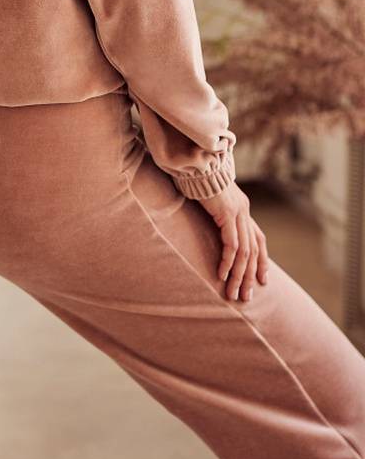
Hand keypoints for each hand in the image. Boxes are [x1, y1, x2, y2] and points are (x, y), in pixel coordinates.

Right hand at [196, 181, 269, 302]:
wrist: (196, 162)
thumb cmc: (198, 179)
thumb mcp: (211, 199)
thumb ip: (217, 212)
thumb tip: (212, 222)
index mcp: (243, 209)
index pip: (259, 239)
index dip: (262, 260)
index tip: (262, 280)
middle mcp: (244, 212)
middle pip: (253, 250)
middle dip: (250, 276)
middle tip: (245, 296)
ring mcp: (237, 212)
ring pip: (244, 252)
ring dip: (239, 275)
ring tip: (233, 293)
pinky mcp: (227, 213)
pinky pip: (231, 244)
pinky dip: (228, 262)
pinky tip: (222, 275)